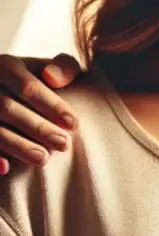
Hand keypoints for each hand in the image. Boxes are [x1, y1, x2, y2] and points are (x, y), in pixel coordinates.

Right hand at [0, 53, 80, 172]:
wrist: (1, 90)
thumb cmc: (32, 82)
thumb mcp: (47, 69)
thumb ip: (64, 68)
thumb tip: (52, 77)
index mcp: (5, 66)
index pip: (28, 87)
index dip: (52, 106)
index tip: (74, 124)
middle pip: (7, 108)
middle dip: (37, 128)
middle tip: (63, 144)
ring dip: (16, 145)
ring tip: (43, 159)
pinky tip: (6, 168)